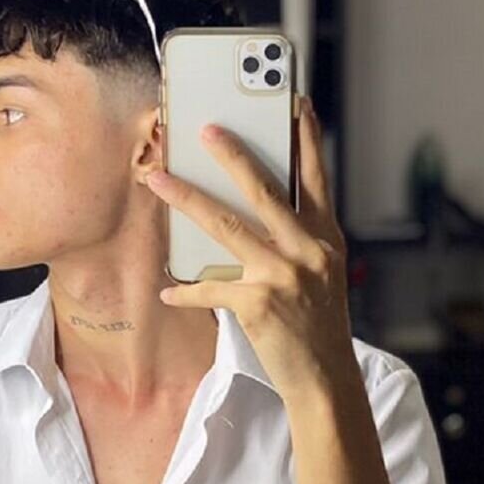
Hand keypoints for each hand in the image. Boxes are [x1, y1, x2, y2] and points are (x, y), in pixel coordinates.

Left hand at [144, 96, 355, 398]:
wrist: (326, 380)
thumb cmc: (318, 325)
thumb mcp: (321, 274)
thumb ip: (296, 240)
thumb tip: (250, 211)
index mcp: (325, 238)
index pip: (316, 177)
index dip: (306, 137)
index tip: (295, 102)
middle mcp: (307, 250)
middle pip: (263, 190)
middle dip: (231, 154)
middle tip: (204, 128)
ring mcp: (283, 275)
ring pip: (225, 225)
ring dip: (186, 199)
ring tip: (157, 178)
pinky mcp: (258, 304)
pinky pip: (210, 289)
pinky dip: (186, 292)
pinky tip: (168, 291)